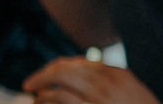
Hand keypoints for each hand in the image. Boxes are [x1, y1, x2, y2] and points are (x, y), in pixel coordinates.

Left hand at [25, 58, 159, 103]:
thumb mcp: (132, 94)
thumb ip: (110, 82)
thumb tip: (81, 69)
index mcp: (117, 75)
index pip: (79, 63)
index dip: (58, 68)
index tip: (48, 75)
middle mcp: (108, 82)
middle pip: (65, 68)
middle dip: (43, 75)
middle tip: (29, 84)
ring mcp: (100, 97)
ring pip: (60, 80)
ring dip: (42, 87)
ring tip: (35, 97)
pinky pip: (60, 97)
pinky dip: (46, 98)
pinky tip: (41, 102)